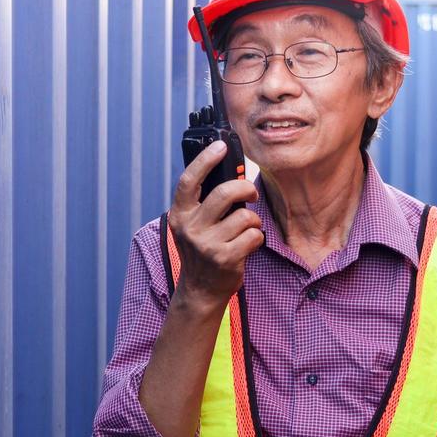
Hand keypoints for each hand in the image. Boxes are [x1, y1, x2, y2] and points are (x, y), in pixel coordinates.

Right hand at [167, 140, 262, 311]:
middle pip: (224, 193)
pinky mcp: (225, 259)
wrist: (200, 290)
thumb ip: (204, 202)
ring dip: (252, 221)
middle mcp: (190, 228)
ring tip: (246, 230)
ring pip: (244, 216)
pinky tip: (247, 246)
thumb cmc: (202, 250)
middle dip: (245, 188)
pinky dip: (256, 239)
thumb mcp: (193, 225)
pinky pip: (254, 236)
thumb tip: (229, 173)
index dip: (205, 160)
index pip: (189, 180)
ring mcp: (207, 245)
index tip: (221, 145)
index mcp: (179, 215)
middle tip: (251, 193)